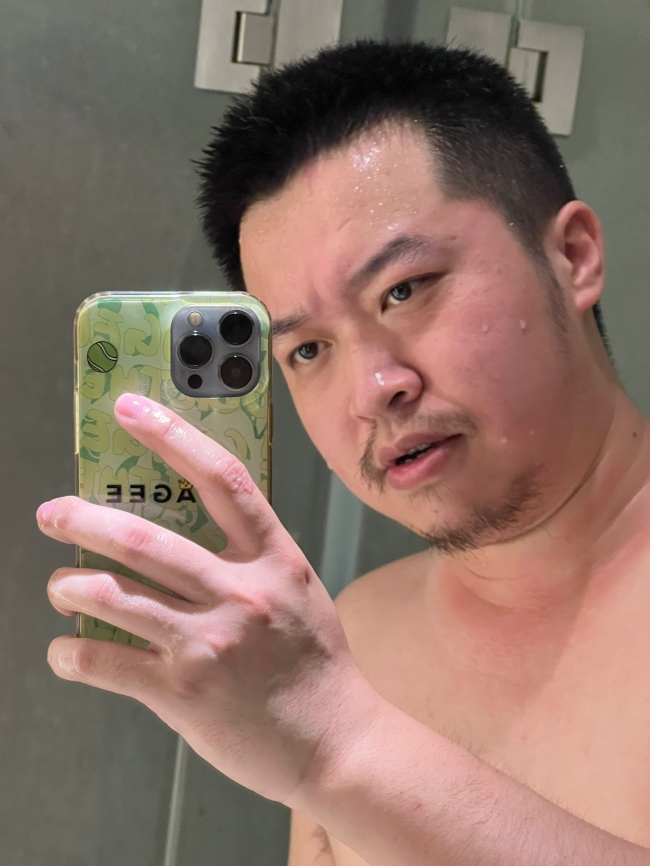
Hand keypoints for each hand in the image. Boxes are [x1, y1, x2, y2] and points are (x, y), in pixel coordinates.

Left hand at [37, 394, 380, 804]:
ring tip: (60, 585)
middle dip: (84, 519)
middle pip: (145, 538)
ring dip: (70, 586)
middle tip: (53, 512)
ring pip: (114, 598)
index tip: (131, 409)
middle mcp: (241, 592)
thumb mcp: (298, 590)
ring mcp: (210, 643)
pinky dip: (72, 653)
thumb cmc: (316, 663)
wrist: (337, 741)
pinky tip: (66, 650)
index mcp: (274, 557)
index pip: (221, 478)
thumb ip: (252, 557)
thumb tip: (185, 529)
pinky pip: (105, 662)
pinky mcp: (183, 692)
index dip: (171, 436)